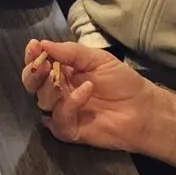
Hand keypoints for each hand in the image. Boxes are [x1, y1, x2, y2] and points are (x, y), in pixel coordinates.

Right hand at [20, 39, 160, 150]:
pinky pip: (60, 118)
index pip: (39, 64)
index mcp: (62, 73)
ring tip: (55, 72)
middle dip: (32, 72)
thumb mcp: (97, 59)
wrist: (143, 110)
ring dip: (46, 87)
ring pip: (41, 102)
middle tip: (41, 63)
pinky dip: (70, 103)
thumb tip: (42, 44)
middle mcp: (58, 93)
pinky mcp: (69, 130)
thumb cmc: (122, 82)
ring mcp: (63, 112)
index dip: (33, 56)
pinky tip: (86, 90)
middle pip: (32, 84)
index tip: (34, 46)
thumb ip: (70, 52)